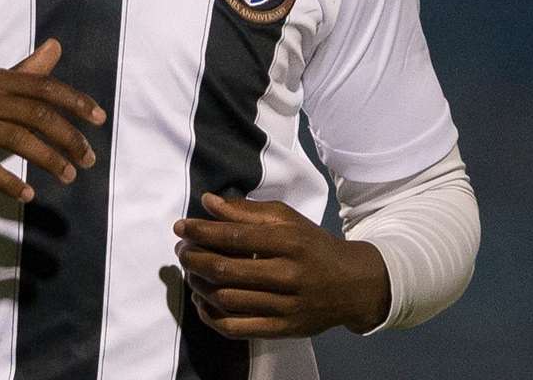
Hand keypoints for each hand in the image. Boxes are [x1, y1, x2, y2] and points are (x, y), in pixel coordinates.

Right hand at [0, 38, 105, 201]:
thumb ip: (23, 72)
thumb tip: (57, 47)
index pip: (43, 86)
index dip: (75, 101)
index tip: (100, 120)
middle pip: (37, 113)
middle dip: (69, 138)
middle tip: (88, 160)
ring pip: (18, 139)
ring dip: (49, 160)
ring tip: (68, 177)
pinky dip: (9, 182)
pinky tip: (27, 195)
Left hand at [173, 192, 390, 338]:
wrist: (351, 285)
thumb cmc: (313, 246)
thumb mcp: (287, 220)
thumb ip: (246, 211)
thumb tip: (209, 202)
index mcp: (289, 242)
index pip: (235, 237)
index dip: (201, 231)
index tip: (181, 227)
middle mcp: (288, 275)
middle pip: (226, 270)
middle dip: (194, 259)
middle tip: (182, 251)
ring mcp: (286, 306)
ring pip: (228, 299)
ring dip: (199, 285)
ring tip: (190, 273)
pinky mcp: (283, 330)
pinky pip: (237, 327)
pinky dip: (212, 317)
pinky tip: (202, 302)